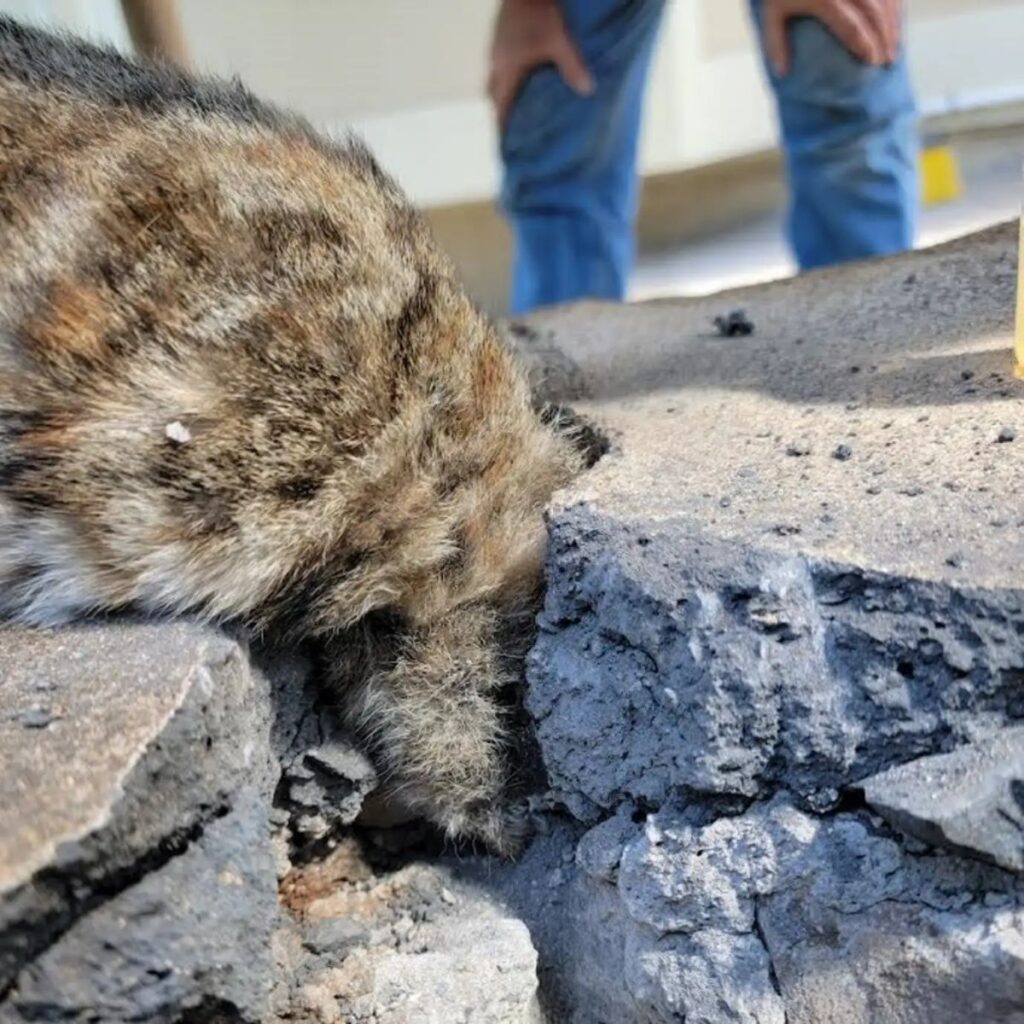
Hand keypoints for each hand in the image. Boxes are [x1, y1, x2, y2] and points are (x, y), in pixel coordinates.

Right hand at [487, 0, 593, 129]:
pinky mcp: (500, 34)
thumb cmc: (539, 11)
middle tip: (515, 123)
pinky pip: (500, 62)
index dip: (503, 125)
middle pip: (493, 94)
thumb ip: (572, 67)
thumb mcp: (559, 40)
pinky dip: (508, 74)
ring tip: (519, 101)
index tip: (507, 141)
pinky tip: (522, 73)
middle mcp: (496, 61)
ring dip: (505, 90)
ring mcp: (495, 46)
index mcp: (506, 69)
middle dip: (502, 109)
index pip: (500, 106)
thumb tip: (588, 90)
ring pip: (495, 77)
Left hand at [762, 0, 901, 75]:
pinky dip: (894, 6)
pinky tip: (894, 22)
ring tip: (894, 47)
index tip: (872, 63)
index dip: (865, 46)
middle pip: (874, 14)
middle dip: (884, 39)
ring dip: (893, 23)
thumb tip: (783, 73)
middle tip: (887, 61)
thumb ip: (776, 42)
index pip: (852, 26)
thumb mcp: (772, 12)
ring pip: (886, 0)